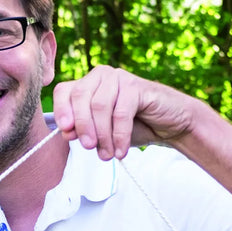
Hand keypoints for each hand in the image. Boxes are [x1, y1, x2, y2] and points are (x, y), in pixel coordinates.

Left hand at [52, 65, 195, 159]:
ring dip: (102, 135)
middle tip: (89, 147)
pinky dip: (119, 136)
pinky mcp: (137, 86)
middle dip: (82, 126)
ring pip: (99, 106)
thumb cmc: (133, 127)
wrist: (169, 125)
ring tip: (107, 154)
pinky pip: (120, 113)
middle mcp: (101, 76)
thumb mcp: (102, 132)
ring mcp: (119, 78)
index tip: (66, 132)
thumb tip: (66, 132)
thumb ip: (83, 131)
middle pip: (80, 97)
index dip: (61, 110)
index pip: (64, 91)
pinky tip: (121, 151)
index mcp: (88, 84)